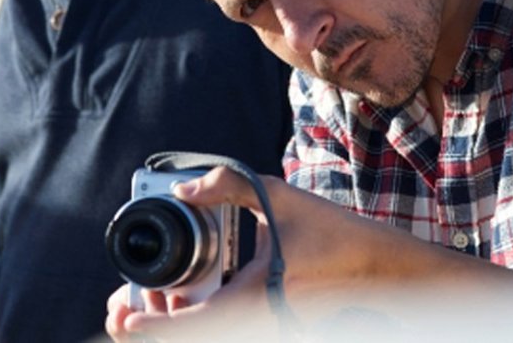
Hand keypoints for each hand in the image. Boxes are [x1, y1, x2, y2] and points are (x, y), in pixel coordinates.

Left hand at [104, 166, 512, 339]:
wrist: (389, 271)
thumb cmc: (338, 238)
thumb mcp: (280, 199)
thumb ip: (229, 185)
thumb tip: (185, 187)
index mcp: (253, 298)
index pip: (190, 325)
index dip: (151, 329)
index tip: (123, 322)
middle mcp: (258, 322)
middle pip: (194, 336)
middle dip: (156, 327)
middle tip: (124, 313)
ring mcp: (268, 327)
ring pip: (213, 334)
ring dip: (180, 324)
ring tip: (151, 306)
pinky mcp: (276, 327)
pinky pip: (230, 330)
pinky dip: (205, 320)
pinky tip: (192, 302)